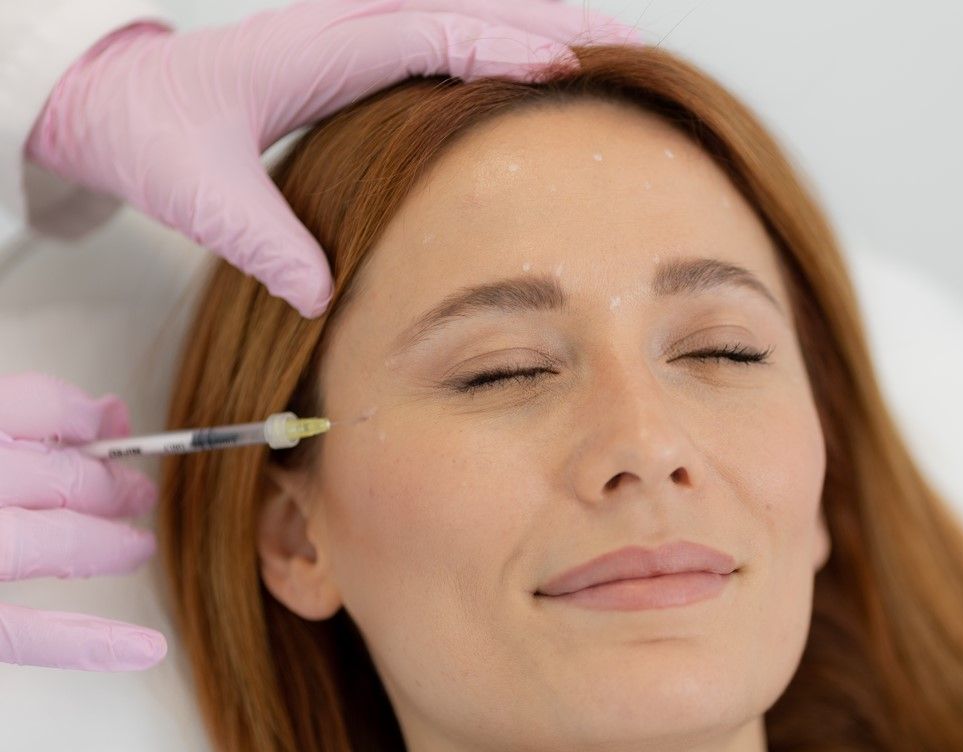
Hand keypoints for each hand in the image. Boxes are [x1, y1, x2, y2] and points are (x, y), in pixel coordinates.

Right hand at [0, 373, 164, 671]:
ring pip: (50, 544)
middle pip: (55, 478)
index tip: (108, 427)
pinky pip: (19, 635)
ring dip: (107, 544)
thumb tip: (111, 413)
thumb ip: (22, 416)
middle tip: (137, 494)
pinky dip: (85, 644)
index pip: (30, 406)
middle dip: (108, 486)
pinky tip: (147, 648)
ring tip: (138, 545)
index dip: (81, 418)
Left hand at [24, 0, 642, 317]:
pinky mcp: (363, 47)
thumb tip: (319, 296)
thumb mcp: (206, 197)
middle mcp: (349, 22)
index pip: (436, 33)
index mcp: (323, 47)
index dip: (504, 46)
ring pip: (469, 8)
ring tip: (609, 45)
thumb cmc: (159, 135)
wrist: (119, 101)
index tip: (567, 67)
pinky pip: (451, 28)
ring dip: (540, 19)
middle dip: (555, 17)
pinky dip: (505, 35)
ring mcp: (359, 28)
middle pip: (473, 2)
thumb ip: (266, 244)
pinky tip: (541, 62)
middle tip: (628, 43)